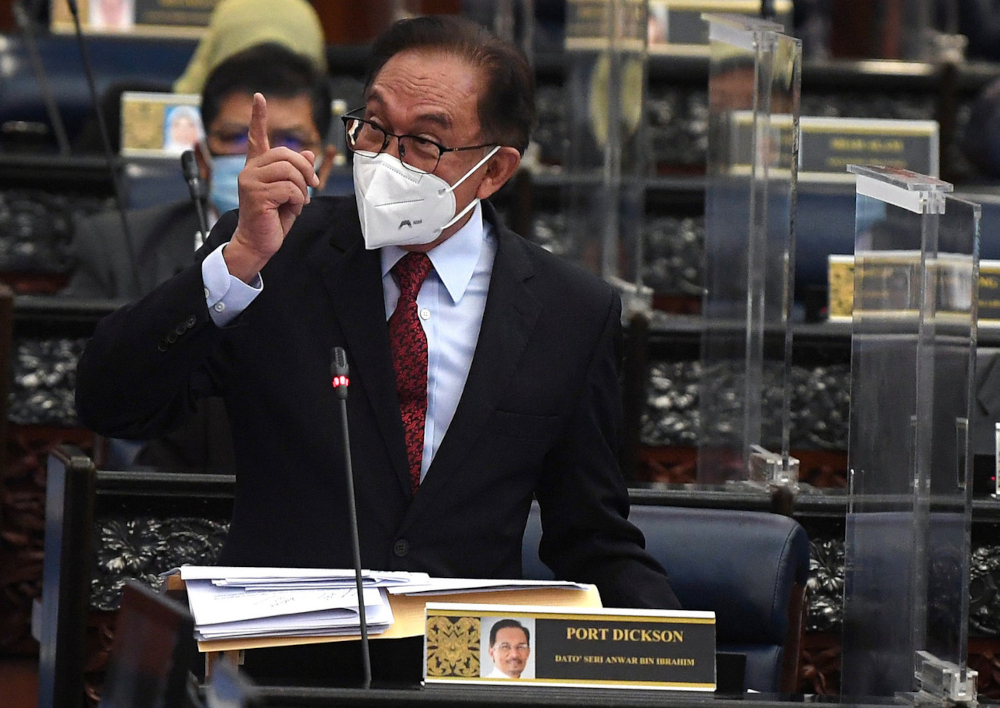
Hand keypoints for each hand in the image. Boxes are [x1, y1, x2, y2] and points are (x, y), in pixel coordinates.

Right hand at [224, 93, 319, 282]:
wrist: (258, 243)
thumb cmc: (273, 219)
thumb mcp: (290, 193)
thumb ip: (296, 173)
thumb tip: (307, 153)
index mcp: (256, 168)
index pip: (256, 137)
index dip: (258, 116)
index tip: (259, 97)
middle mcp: (250, 170)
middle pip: (286, 154)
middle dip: (305, 171)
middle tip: (312, 187)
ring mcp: (250, 181)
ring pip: (289, 171)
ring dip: (302, 188)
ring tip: (298, 201)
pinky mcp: (256, 195)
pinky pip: (290, 188)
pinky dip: (298, 200)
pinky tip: (292, 208)